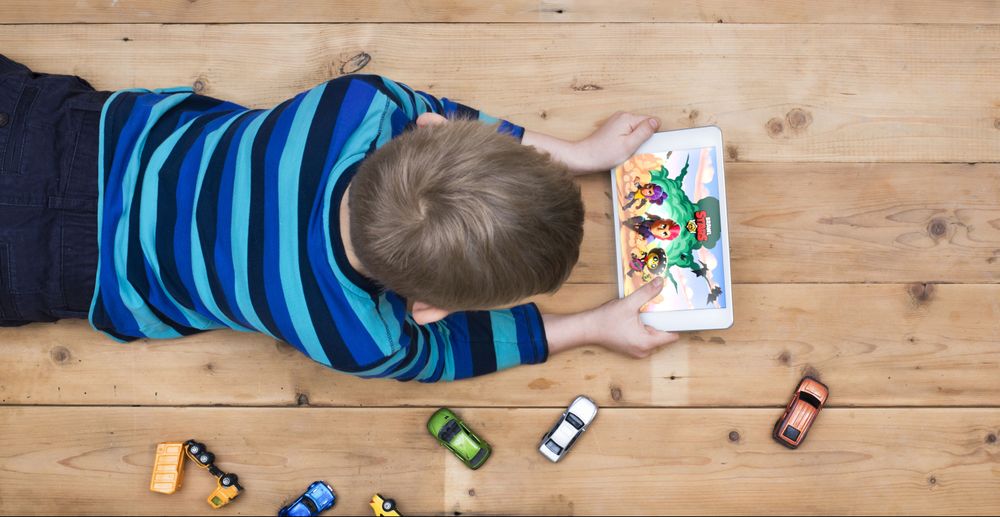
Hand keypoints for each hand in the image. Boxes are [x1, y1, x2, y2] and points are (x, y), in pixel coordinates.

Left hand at [521, 111, 659, 174]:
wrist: (584, 157)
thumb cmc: (604, 154)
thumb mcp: (629, 145)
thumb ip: (644, 132)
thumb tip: (656, 121)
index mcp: (627, 118)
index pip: (651, 122)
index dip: (650, 136)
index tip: (643, 145)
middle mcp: (622, 116)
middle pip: (643, 126)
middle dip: (642, 139)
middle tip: (633, 150)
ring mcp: (617, 122)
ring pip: (635, 130)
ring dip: (634, 141)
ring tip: (625, 150)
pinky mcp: (613, 129)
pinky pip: (627, 133)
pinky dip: (627, 142)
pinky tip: (620, 149)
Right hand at [543, 277, 678, 358]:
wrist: (587, 328)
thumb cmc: (606, 320)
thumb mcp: (629, 304)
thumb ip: (646, 293)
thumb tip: (660, 283)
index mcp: (646, 343)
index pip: (671, 336)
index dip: (675, 323)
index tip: (678, 312)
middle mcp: (644, 351)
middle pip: (663, 335)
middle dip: (660, 321)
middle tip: (653, 308)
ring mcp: (637, 351)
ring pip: (653, 336)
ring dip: (650, 324)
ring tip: (640, 314)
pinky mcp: (632, 348)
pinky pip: (645, 337)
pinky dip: (643, 328)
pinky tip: (634, 319)